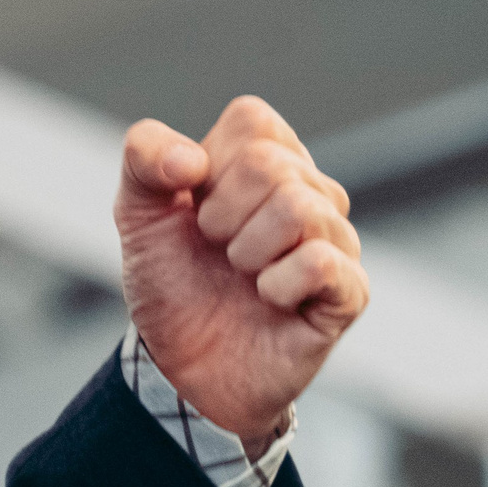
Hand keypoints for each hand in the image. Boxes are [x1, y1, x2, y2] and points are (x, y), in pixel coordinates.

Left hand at [116, 96, 367, 452]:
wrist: (181, 366)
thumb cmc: (171, 281)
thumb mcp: (137, 212)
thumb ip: (144, 159)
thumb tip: (192, 159)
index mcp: (267, 159)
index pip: (254, 120)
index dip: (210, 167)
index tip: (196, 207)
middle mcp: (311, 191)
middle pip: (271, 163)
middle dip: (220, 215)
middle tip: (217, 249)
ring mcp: (336, 240)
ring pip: (299, 208)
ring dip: (245, 252)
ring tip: (242, 275)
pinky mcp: (350, 291)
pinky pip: (320, 263)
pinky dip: (275, 284)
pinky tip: (268, 299)